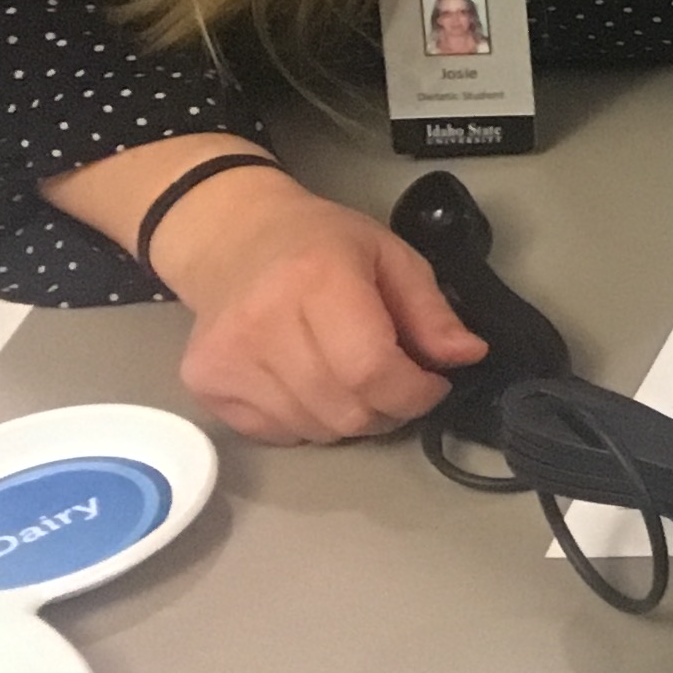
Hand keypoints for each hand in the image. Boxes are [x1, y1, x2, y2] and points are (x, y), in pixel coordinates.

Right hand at [154, 170, 484, 443]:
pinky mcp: (205, 385)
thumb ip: (431, 310)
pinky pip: (277, 434)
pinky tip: (313, 384)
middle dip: (389, 409)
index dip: (413, 392)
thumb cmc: (320, 243)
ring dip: (351, 418)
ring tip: (355, 381)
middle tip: (398, 384)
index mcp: (317, 280)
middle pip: (345, 409)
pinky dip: (310, 422)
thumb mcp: (390, 256)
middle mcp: (263, 324)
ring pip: (314, 430)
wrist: (232, 238)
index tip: (433, 385)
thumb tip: (468, 356)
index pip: (371, 370)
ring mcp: (227, 359)